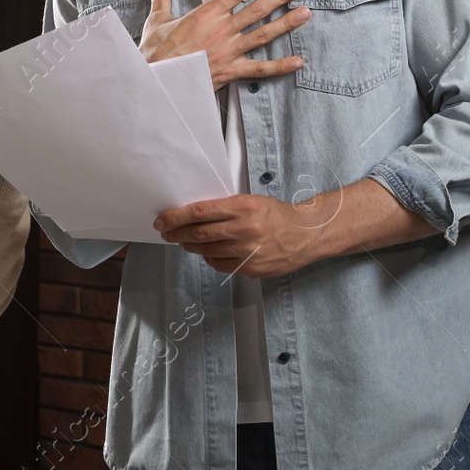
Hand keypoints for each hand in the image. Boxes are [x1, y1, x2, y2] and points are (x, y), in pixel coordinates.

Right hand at [139, 0, 310, 89]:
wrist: (156, 80)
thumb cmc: (156, 52)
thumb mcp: (156, 22)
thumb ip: (161, 1)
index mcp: (205, 14)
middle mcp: (221, 30)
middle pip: (256, 9)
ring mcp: (228, 51)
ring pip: (262, 34)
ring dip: (286, 23)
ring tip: (305, 13)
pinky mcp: (230, 71)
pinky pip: (259, 69)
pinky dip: (279, 66)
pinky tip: (297, 61)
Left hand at [152, 194, 325, 278]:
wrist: (306, 234)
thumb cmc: (277, 215)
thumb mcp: (252, 201)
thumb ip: (225, 208)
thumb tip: (193, 214)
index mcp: (243, 207)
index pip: (200, 211)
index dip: (177, 216)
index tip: (163, 220)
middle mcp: (245, 229)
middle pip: (199, 232)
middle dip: (177, 233)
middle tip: (167, 232)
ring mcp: (248, 251)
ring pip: (207, 250)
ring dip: (190, 246)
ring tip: (184, 241)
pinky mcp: (251, 268)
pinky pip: (220, 264)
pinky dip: (209, 258)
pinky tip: (206, 252)